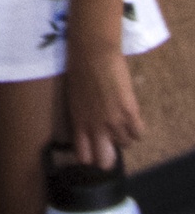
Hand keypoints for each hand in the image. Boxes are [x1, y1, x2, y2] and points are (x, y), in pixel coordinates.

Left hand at [66, 45, 143, 167]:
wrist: (93, 52)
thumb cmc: (78, 69)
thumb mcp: (74, 97)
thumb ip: (82, 115)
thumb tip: (90, 126)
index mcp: (78, 122)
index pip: (84, 155)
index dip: (91, 155)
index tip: (94, 149)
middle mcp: (95, 127)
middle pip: (106, 160)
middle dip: (109, 156)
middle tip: (112, 143)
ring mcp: (114, 121)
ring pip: (125, 144)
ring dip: (124, 135)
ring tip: (122, 122)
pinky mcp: (130, 112)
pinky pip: (139, 133)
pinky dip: (137, 128)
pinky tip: (133, 117)